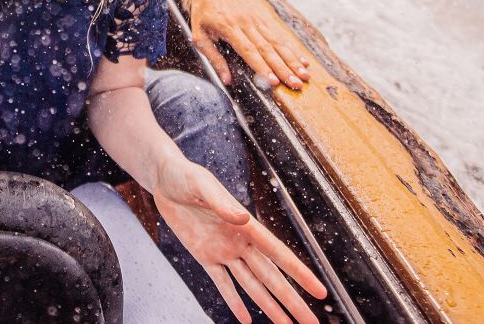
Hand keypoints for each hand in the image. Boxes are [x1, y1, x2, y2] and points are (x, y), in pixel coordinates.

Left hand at [152, 156, 326, 323]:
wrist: (164, 178)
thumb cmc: (184, 174)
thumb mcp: (200, 184)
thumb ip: (220, 202)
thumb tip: (243, 217)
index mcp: (245, 225)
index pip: (278, 253)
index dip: (299, 273)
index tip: (319, 290)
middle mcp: (240, 241)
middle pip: (271, 277)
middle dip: (291, 300)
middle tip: (312, 322)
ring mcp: (223, 251)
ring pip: (252, 285)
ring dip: (270, 306)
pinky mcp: (204, 256)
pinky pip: (223, 284)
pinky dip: (234, 301)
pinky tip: (246, 319)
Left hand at [190, 0, 310, 89]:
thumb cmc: (203, 12)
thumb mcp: (199, 36)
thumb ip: (214, 58)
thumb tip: (227, 80)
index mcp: (229, 28)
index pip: (249, 50)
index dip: (262, 67)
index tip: (274, 81)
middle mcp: (246, 23)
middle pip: (268, 48)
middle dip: (284, 68)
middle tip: (296, 84)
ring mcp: (256, 20)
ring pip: (277, 42)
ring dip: (292, 60)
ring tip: (304, 75)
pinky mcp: (262, 18)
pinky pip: (278, 35)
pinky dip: (291, 49)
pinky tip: (302, 59)